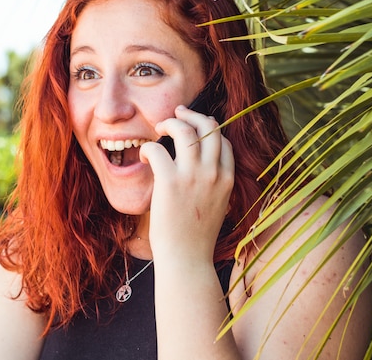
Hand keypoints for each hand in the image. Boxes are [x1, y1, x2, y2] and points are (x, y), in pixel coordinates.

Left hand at [139, 105, 234, 262]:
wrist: (187, 259)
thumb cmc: (195, 237)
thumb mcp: (216, 207)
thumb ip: (213, 186)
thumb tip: (200, 171)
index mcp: (226, 179)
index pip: (223, 141)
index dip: (208, 129)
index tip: (194, 127)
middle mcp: (213, 173)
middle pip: (209, 127)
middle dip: (192, 115)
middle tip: (177, 113)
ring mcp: (193, 176)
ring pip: (185, 130)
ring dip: (170, 123)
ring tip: (158, 128)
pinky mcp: (170, 182)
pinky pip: (158, 148)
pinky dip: (149, 147)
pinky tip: (145, 158)